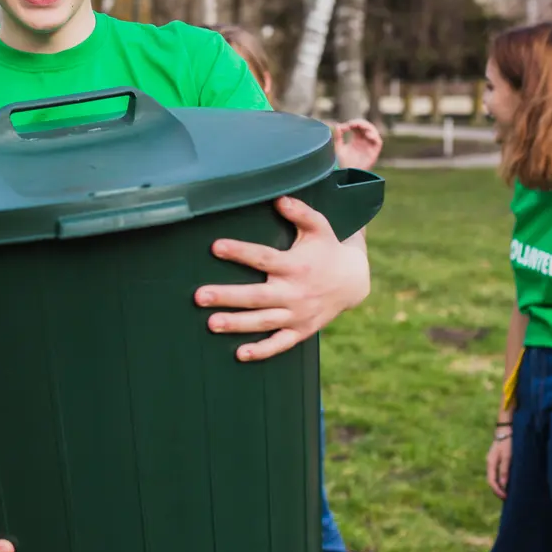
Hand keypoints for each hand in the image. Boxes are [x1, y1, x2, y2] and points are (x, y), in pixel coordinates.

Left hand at [195, 196, 370, 361]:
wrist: (353, 281)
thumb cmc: (327, 249)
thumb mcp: (319, 227)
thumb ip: (300, 212)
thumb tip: (279, 198)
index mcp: (295, 266)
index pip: (263, 258)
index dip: (240, 252)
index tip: (215, 247)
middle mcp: (295, 292)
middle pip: (257, 296)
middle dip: (227, 296)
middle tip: (199, 296)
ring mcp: (297, 315)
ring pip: (264, 322)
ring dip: (237, 324)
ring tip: (211, 323)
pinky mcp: (300, 330)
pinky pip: (280, 344)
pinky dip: (262, 351)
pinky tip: (240, 354)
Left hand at [333, 119, 383, 170]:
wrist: (347, 174)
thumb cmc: (342, 163)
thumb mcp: (338, 148)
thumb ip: (338, 137)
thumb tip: (337, 125)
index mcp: (356, 138)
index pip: (358, 126)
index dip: (353, 123)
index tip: (344, 127)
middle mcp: (364, 141)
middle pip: (366, 126)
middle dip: (360, 123)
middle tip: (352, 124)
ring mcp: (370, 145)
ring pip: (373, 131)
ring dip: (367, 127)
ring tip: (359, 127)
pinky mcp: (374, 152)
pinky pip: (378, 141)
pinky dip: (374, 136)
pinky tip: (367, 135)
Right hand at [487, 434, 511, 498]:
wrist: (505, 431)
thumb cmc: (507, 444)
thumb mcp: (507, 457)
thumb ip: (504, 470)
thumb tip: (503, 484)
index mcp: (490, 463)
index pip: (491, 481)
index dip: (497, 490)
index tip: (505, 497)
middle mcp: (489, 463)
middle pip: (491, 480)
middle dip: (497, 490)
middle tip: (506, 498)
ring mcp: (492, 461)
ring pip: (493, 477)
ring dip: (499, 486)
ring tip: (507, 492)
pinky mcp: (496, 460)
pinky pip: (496, 473)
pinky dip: (500, 480)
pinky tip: (506, 482)